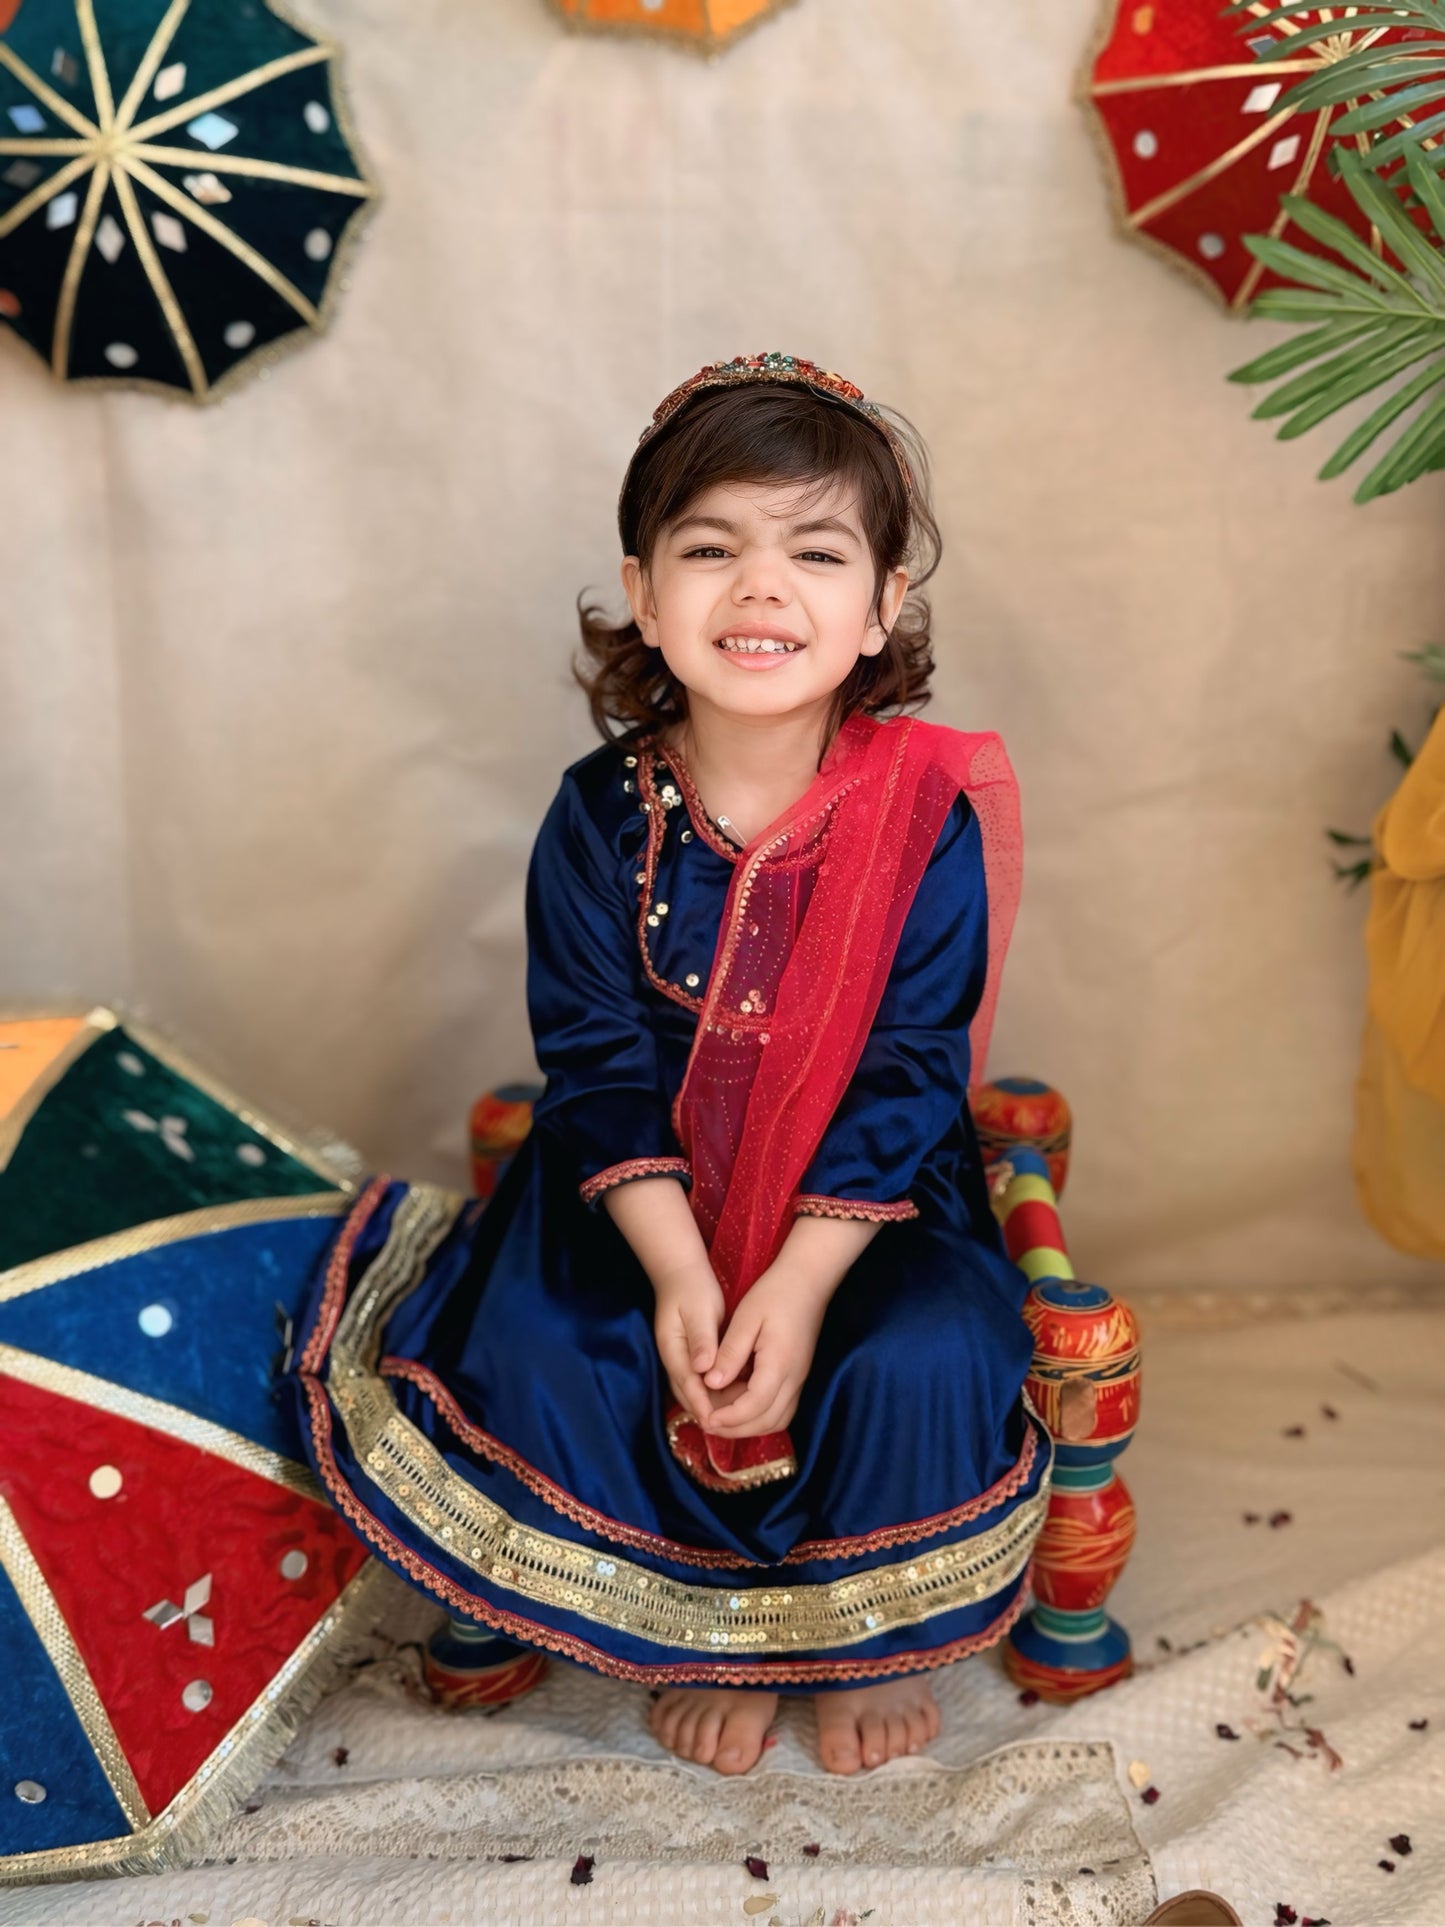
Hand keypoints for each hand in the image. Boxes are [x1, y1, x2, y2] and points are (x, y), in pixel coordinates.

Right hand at [651, 1262, 724, 1426]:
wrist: (680, 1273)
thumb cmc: (691, 1289)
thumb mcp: (699, 1310)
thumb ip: (702, 1339)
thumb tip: (703, 1367)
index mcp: (673, 1351)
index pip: (690, 1386)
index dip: (705, 1406)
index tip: (720, 1422)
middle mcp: (674, 1361)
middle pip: (691, 1397)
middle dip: (711, 1413)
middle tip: (737, 1427)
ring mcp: (681, 1361)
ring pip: (697, 1394)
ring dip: (715, 1406)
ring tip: (741, 1417)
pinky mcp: (692, 1359)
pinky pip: (703, 1385)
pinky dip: (718, 1394)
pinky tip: (738, 1396)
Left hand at [698, 1263, 830, 1440]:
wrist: (808, 1280)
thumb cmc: (774, 1293)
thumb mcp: (745, 1319)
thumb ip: (730, 1353)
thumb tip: (711, 1383)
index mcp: (780, 1364)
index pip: (755, 1406)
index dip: (729, 1418)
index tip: (705, 1417)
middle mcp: (794, 1378)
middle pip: (767, 1421)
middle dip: (736, 1428)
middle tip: (707, 1422)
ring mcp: (799, 1378)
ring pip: (777, 1419)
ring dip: (748, 1424)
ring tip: (719, 1415)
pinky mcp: (798, 1374)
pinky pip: (781, 1408)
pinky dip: (759, 1414)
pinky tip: (737, 1402)